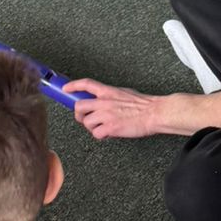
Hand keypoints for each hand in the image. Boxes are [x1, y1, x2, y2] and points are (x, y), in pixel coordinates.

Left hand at [61, 80, 179, 140]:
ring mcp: (106, 114)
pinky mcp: (110, 127)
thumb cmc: (144, 105)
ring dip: (92, 127)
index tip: (66, 89)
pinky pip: (96, 134)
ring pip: (86, 122)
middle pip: (79, 106)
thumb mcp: (124, 93)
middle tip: (84, 118)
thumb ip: (111, 96)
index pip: (86, 84)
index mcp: (108, 91)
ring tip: (102, 128)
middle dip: (79, 115)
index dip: (73, 85)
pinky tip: (109, 134)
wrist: (154, 113)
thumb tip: (104, 100)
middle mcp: (104, 102)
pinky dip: (101, 136)